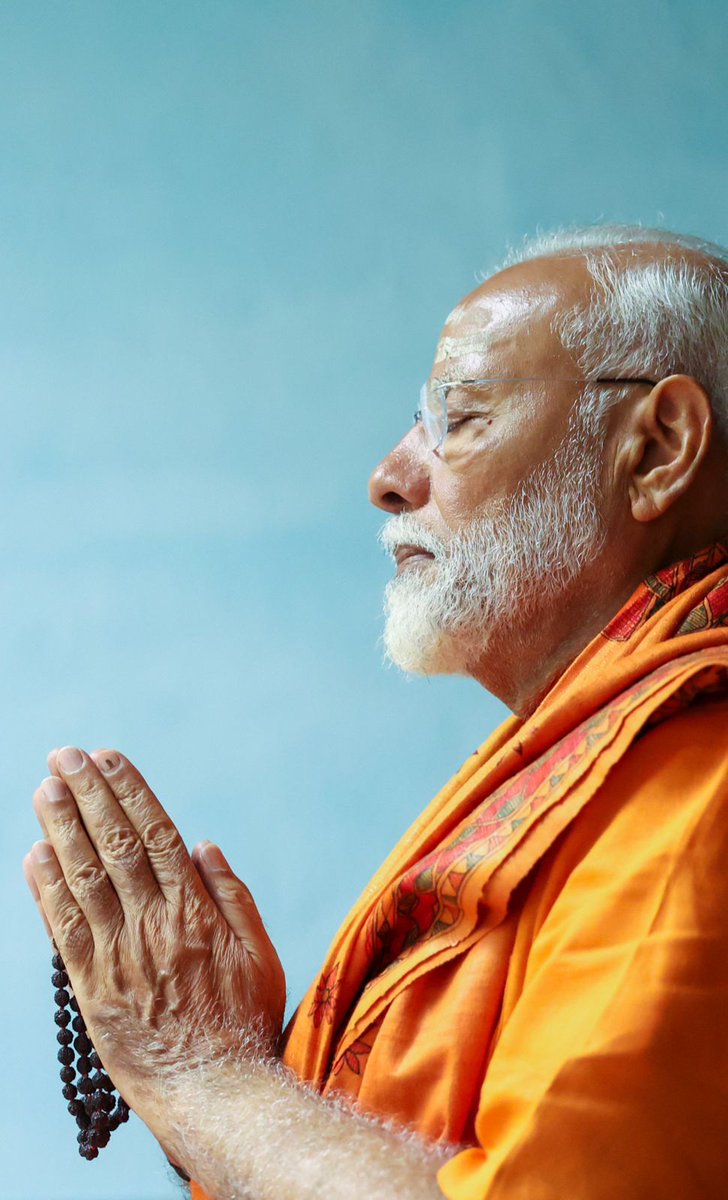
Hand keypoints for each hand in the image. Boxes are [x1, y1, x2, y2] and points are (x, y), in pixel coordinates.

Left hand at [23, 746, 285, 1136]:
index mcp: (195, 910)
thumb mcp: (259, 952)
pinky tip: (34, 854)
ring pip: (84, 878)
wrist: (213, 1090)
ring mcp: (118, 955)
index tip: (109, 758)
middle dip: (88, 795)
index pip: (155, 834)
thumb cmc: (243, 1020)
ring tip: (45, 788)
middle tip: (64, 756)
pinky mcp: (91, 987)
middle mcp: (153, 924)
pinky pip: (64, 929)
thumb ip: (232, 896)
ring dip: (62, 829)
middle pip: (115, 845)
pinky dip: (47, 890)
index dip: (129, 792)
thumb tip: (202, 846)